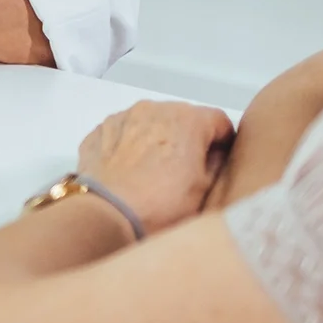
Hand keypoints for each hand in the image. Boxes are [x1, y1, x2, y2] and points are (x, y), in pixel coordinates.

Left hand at [76, 102, 234, 234]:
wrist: (106, 214)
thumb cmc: (161, 205)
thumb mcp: (204, 190)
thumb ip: (217, 163)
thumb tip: (215, 154)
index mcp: (188, 118)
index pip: (219, 121)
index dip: (223, 142)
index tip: (220, 162)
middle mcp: (155, 108)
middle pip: (183, 118)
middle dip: (189, 139)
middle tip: (186, 171)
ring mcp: (123, 116)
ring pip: (151, 123)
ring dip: (158, 140)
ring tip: (154, 172)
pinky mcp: (99, 130)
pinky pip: (124, 133)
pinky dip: (131, 146)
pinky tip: (130, 172)